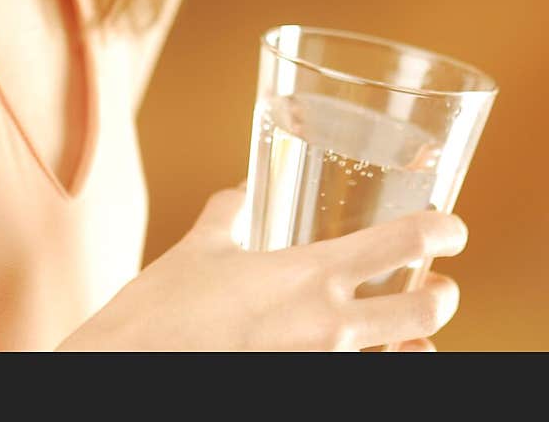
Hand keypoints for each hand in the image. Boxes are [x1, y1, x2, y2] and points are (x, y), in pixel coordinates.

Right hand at [58, 186, 465, 351]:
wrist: (130, 371)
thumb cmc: (161, 312)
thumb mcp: (199, 250)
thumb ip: (228, 213)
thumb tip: (243, 187)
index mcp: (307, 274)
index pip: (400, 242)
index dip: (441, 230)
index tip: (451, 228)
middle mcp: (327, 326)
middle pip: (424, 310)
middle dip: (441, 296)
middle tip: (437, 285)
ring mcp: (322, 370)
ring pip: (404, 361)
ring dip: (412, 345)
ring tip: (404, 336)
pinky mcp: (307, 394)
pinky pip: (364, 384)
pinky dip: (373, 369)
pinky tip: (360, 359)